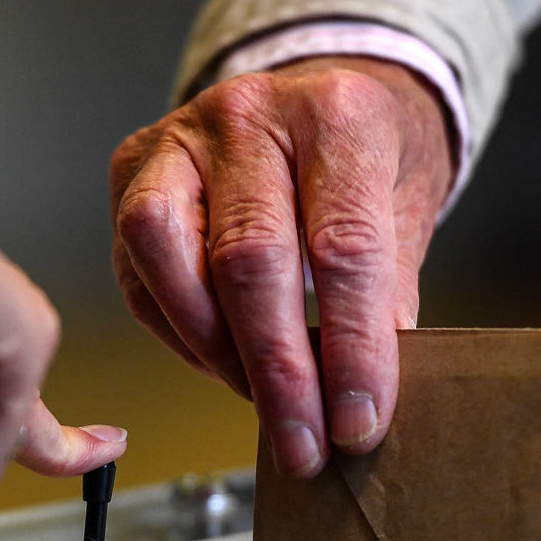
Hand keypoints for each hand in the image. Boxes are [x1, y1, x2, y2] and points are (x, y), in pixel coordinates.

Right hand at [110, 56, 451, 478]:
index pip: (343, 247)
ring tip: (263, 401)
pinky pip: (140, 273)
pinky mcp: (133, 171)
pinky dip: (183, 334)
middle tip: (304, 443)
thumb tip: (362, 400)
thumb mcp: (407, 209)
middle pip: (250, 259)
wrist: (322, 97)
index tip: (358, 421)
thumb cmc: (369, 156)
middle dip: (278, 373)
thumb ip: (388, 296)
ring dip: (215, 351)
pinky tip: (224, 362)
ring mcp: (179, 139)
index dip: (351, 348)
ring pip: (169, 258)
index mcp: (337, 114)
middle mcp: (248, 114)